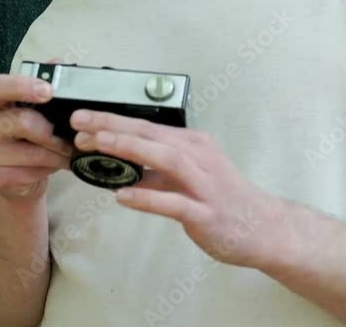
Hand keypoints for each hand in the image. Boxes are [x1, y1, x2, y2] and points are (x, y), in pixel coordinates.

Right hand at [0, 72, 72, 202]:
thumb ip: (48, 83)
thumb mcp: (41, 109)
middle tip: (70, 133)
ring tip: (70, 150)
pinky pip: (34, 170)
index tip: (48, 90)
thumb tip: (58, 62)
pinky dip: (53, 167)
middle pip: (18, 121)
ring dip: (57, 151)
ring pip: (32, 151)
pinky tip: (58, 164)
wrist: (23, 176)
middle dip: (50, 129)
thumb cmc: (33, 135)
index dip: (20, 85)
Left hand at [70, 109, 288, 269]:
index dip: (112, 120)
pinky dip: (148, 198)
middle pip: (152, 134)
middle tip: (80, 123)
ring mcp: (204, 185)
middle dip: (114, 126)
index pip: (146, 125)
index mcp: (192, 144)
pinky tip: (122, 197)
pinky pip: (175, 203)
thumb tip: (116, 166)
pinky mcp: (207, 213)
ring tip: (99, 144)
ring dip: (131, 149)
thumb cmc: (223, 199)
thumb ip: (154, 171)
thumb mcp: (188, 176)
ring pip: (166, 159)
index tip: (82, 118)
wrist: (266, 228)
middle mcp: (199, 157)